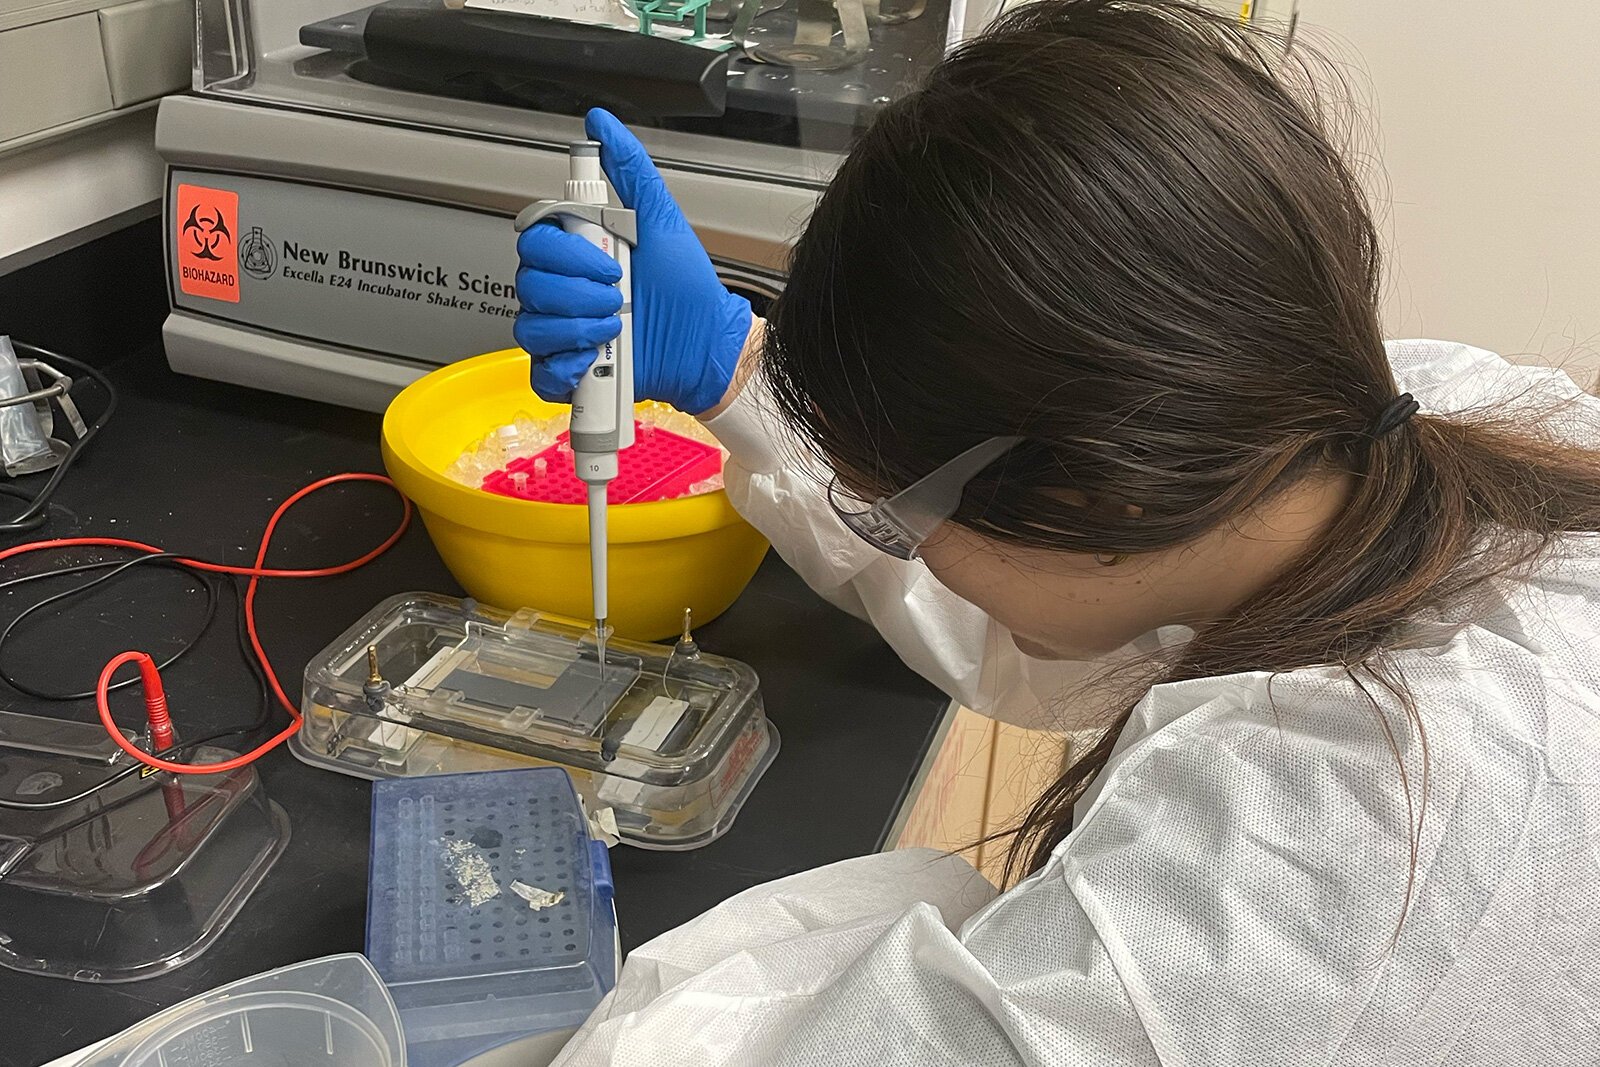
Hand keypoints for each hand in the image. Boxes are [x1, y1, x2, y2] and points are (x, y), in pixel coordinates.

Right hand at [514, 109, 752, 415]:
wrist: (706, 344)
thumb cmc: (686, 286)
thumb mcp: (661, 218)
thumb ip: (630, 170)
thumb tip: (602, 123)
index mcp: (576, 253)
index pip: (534, 242)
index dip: (565, 254)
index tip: (608, 260)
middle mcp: (563, 290)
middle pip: (529, 284)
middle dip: (578, 293)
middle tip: (619, 296)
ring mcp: (563, 331)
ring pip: (531, 327)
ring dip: (577, 328)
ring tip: (616, 328)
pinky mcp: (569, 370)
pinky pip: (540, 371)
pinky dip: (564, 368)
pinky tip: (592, 361)